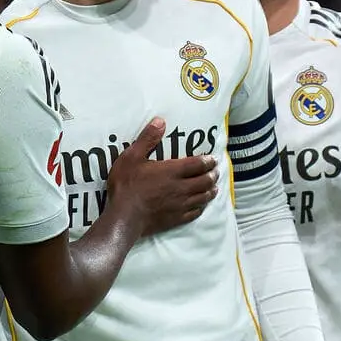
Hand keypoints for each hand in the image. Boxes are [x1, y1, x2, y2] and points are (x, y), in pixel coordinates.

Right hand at [104, 117, 219, 236]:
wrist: (124, 217)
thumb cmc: (127, 185)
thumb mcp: (132, 157)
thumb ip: (147, 139)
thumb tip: (161, 121)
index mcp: (172, 171)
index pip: (198, 164)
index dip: (208, 161)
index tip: (213, 159)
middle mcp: (181, 188)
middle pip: (204, 181)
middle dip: (212, 175)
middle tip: (216, 172)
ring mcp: (180, 205)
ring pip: (203, 197)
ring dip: (211, 191)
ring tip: (214, 188)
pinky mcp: (176, 219)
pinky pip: (194, 213)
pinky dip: (201, 208)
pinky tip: (201, 206)